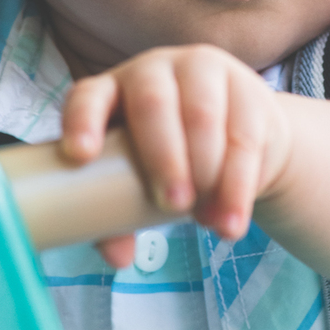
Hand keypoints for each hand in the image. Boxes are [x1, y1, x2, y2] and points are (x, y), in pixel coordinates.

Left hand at [60, 44, 291, 267]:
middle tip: (173, 205)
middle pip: (153, 104)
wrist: (246, 139)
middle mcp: (155, 71)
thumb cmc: (174, 159)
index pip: (88, 96)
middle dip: (163, 158)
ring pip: (203, 117)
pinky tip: (231, 219)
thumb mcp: (141, 180)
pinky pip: (244, 137)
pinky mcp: (248, 91)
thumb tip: (118, 258)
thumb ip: (121, 218)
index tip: (80, 155)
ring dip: (206, 174)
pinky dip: (237, 186)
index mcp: (112, 90)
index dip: (82, 121)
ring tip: (206, 220)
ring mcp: (204, 73)